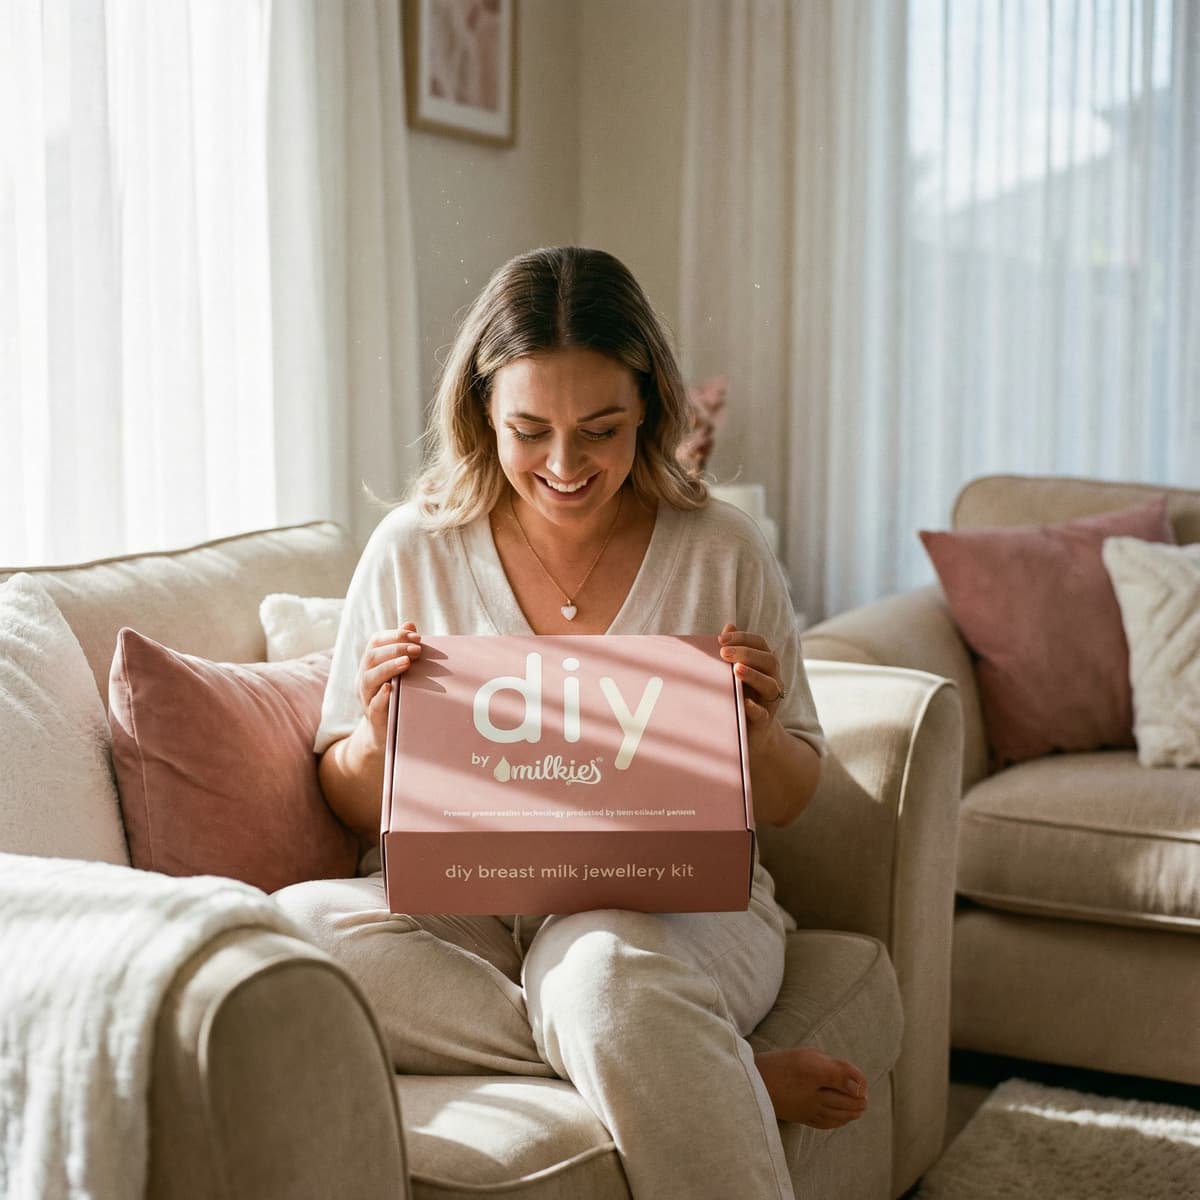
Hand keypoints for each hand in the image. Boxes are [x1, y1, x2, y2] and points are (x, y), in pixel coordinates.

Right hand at [357, 623, 421, 740]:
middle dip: (395, 649)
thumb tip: (410, 624)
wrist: (386, 729)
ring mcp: (365, 697)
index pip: (376, 642)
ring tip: (406, 662)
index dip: (395, 635)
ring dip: (388, 668)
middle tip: (417, 649)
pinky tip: (391, 689)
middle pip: (372, 657)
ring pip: (370, 679)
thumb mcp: (399, 670)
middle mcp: (364, 678)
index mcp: (370, 664)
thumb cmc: (395, 694)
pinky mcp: (372, 715)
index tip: (416, 636)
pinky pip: (373, 705)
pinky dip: (381, 696)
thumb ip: (403, 648)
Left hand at [718, 623, 784, 727]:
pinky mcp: (765, 722)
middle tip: (724, 652)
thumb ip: (733, 650)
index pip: (760, 644)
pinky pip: (763, 714)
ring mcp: (771, 701)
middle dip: (746, 653)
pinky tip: (745, 702)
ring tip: (735, 669)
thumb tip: (729, 626)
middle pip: (769, 661)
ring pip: (770, 685)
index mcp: (765, 665)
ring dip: (753, 675)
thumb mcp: (735, 672)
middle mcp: (773, 680)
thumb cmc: (740, 696)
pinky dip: (755, 708)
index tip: (720, 639)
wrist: (749, 733)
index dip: (743, 638)